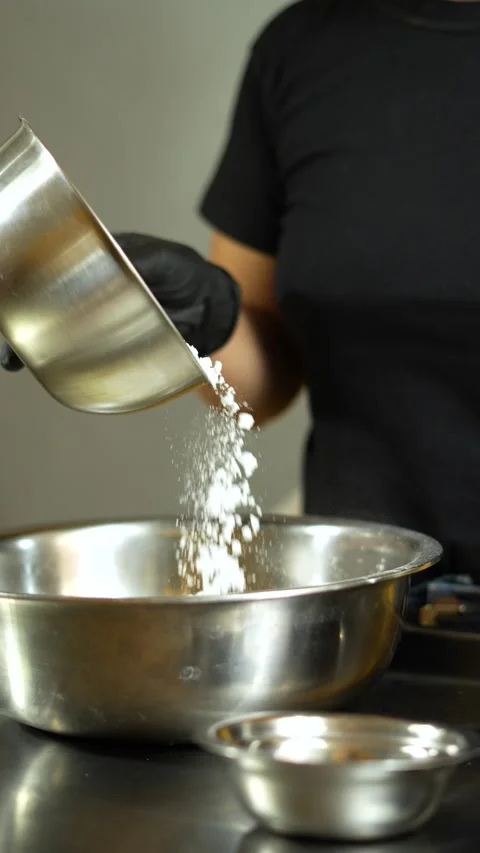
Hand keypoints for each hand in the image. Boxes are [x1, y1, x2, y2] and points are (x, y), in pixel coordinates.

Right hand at [0, 232, 240, 371]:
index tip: (8, 297)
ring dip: (28, 344)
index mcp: (97, 258)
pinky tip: (40, 370)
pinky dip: (58, 361)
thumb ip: (142, 261)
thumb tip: (119, 262)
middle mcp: (89, 286)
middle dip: (17, 320)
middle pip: (42, 301)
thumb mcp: (165, 261)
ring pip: (53, 329)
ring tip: (12, 359)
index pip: (49, 265)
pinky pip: (77, 351)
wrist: (211, 309)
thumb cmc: (188, 274)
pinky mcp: (107, 343)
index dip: (23, 281)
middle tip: (7, 340)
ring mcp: (96, 316)